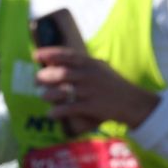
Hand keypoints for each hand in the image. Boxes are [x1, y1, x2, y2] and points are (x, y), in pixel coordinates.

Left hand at [34, 46, 159, 129]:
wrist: (132, 102)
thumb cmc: (114, 85)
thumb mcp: (102, 68)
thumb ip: (84, 64)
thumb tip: (62, 61)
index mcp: (91, 64)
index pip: (68, 55)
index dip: (50, 53)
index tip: (36, 55)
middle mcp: (89, 75)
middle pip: (62, 73)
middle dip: (45, 76)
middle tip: (37, 80)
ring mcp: (90, 91)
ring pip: (63, 90)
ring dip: (49, 94)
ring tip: (43, 96)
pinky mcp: (92, 106)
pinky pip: (70, 108)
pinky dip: (58, 112)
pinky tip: (51, 114)